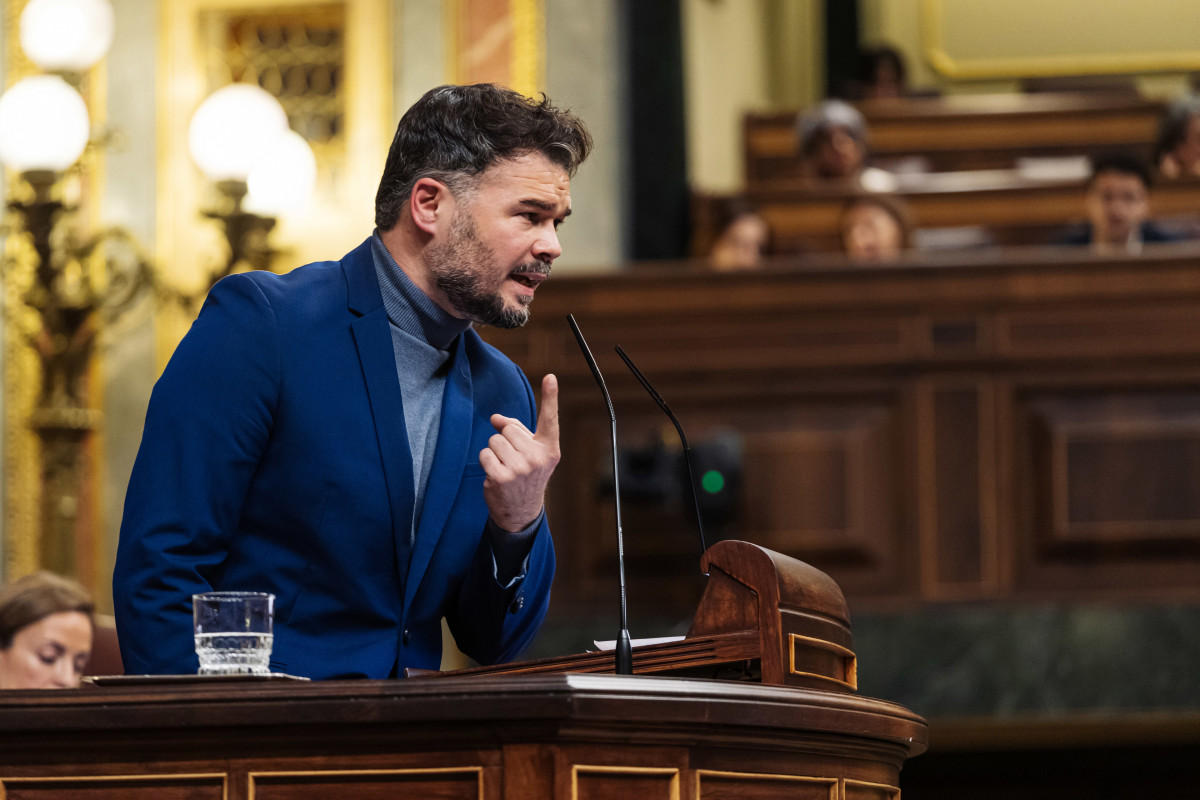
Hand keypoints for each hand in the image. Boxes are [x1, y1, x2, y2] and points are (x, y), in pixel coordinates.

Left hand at [480, 374, 560, 531]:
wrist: (521, 511)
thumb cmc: (525, 475)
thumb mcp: (530, 453)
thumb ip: (517, 431)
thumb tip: (495, 418)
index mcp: (549, 449)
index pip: (550, 419)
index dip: (550, 397)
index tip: (550, 377)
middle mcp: (538, 457)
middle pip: (509, 429)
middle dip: (505, 440)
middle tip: (513, 459)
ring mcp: (520, 468)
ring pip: (495, 440)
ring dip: (495, 451)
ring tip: (505, 468)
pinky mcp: (502, 477)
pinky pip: (485, 454)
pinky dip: (486, 462)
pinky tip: (496, 475)